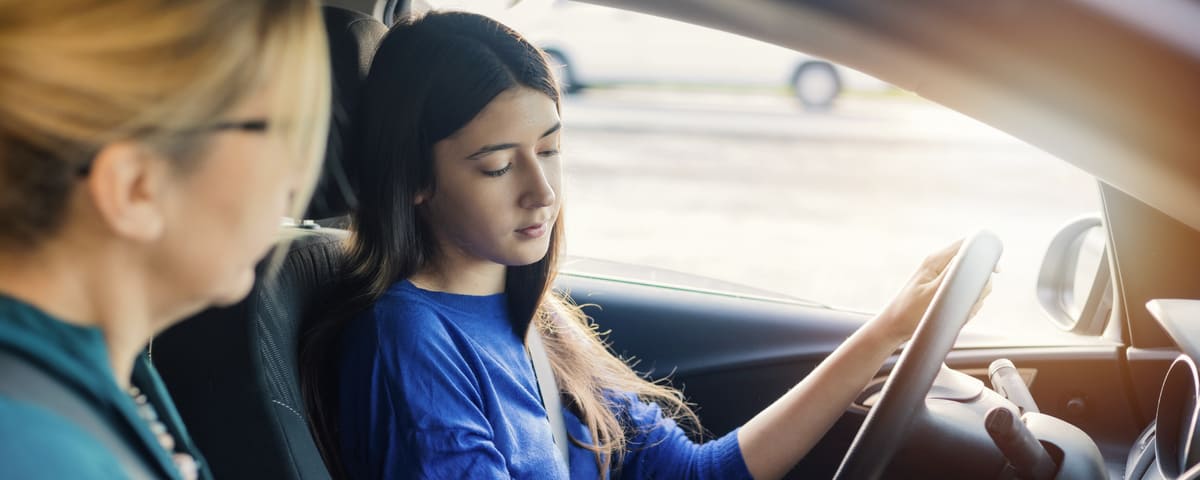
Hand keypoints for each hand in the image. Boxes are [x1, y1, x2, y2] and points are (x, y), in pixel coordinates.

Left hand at [871, 239, 992, 344]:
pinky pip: (965, 298)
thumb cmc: (910, 312)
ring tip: (957, 315)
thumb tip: (975, 258)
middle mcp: (941, 267)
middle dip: (979, 288)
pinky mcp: (945, 293)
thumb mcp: (934, 294)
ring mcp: (944, 280)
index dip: (987, 254)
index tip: (996, 271)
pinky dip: (965, 309)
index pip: (969, 244)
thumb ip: (955, 276)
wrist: (894, 328)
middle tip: (968, 304)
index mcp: (936, 261)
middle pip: (976, 267)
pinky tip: (955, 319)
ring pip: (973, 286)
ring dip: (972, 302)